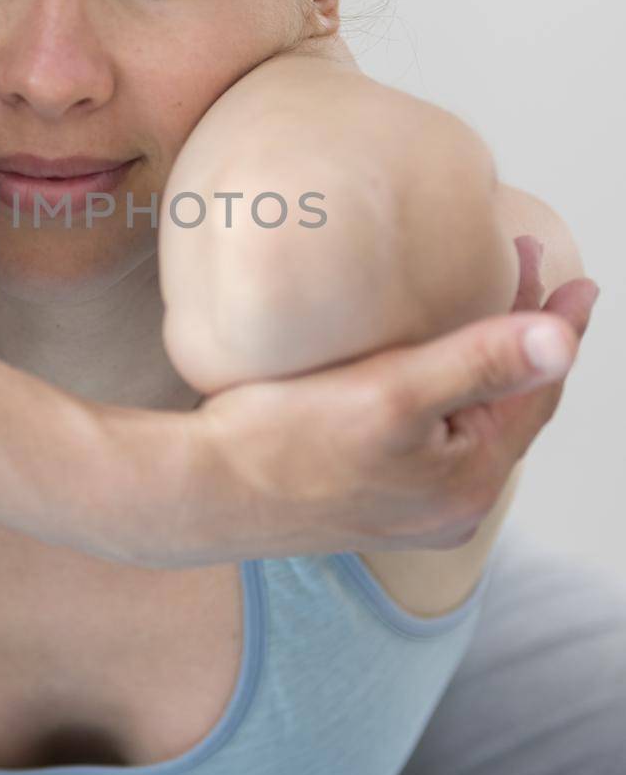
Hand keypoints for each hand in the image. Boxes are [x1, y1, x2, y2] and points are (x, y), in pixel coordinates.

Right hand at [147, 236, 598, 567]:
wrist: (199, 492)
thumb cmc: (279, 443)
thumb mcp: (390, 394)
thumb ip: (479, 363)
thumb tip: (563, 341)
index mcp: (467, 485)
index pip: (535, 393)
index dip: (557, 329)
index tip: (574, 276)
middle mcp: (449, 507)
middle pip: (509, 408)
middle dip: (522, 338)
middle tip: (527, 267)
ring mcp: (411, 507)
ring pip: (471, 421)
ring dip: (483, 361)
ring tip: (484, 303)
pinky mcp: (374, 497)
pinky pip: (434, 435)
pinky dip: (446, 389)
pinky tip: (425, 359)